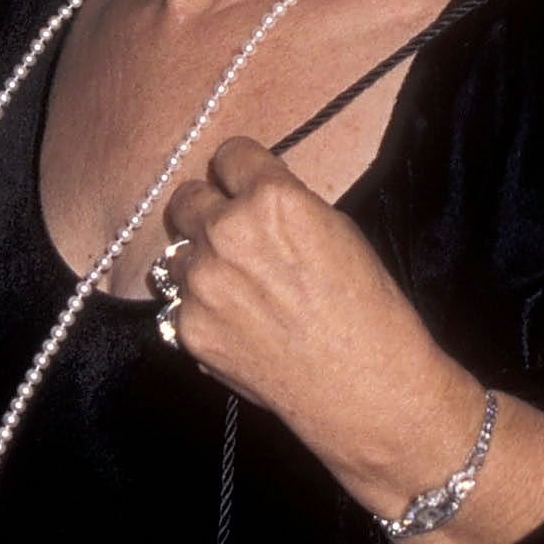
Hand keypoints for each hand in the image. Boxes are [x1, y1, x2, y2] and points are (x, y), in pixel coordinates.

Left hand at [162, 138, 543, 543]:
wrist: (365, 388)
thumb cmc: (368, 309)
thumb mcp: (336, 230)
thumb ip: (283, 206)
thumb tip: (248, 197)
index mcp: (272, 198)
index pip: (229, 154)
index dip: (240, 173)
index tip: (245, 186)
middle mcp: (227, 232)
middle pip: (187, 197)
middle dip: (210, 212)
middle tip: (234, 237)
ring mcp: (201, 283)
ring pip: (175, 251)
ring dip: (199, 262)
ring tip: (237, 289)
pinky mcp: (187, 327)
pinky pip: (178, 302)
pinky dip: (199, 309)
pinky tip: (236, 325)